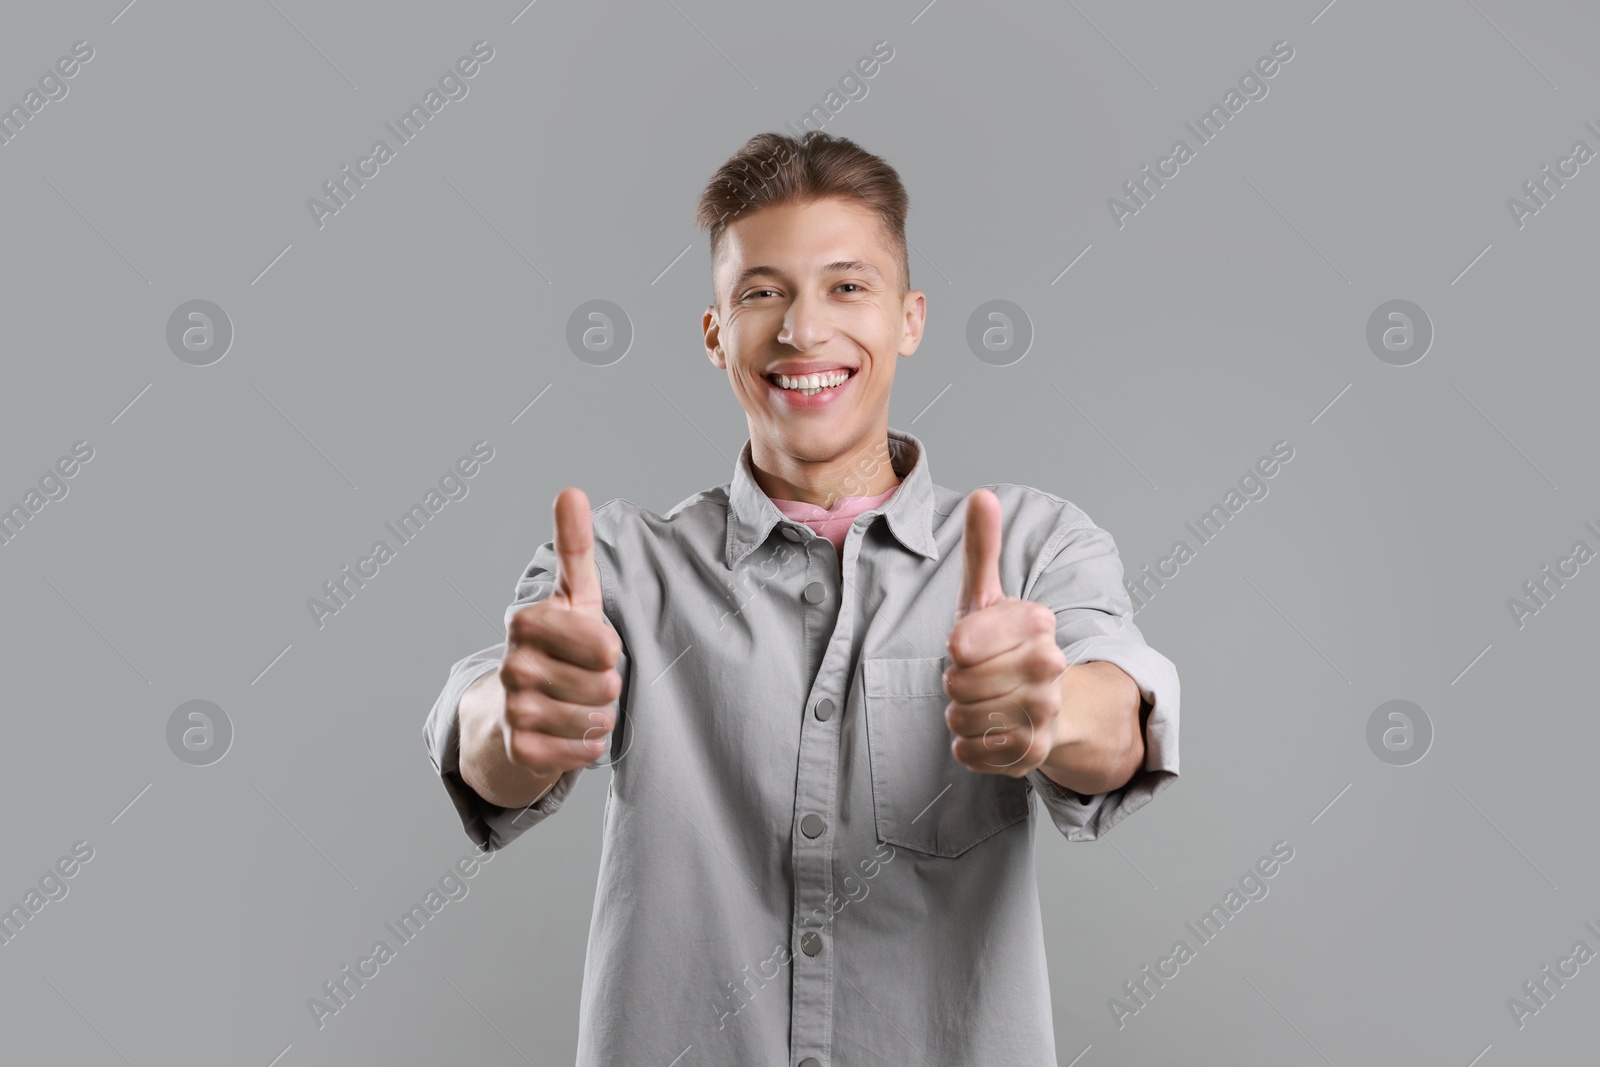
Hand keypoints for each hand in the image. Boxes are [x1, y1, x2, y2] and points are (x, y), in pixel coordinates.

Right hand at [498, 487, 622, 774]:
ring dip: (600, 716)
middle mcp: (511, 665)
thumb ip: (574, 547)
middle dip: (608, 687)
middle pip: (606, 684)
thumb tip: (571, 491)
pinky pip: (584, 752)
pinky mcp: (519, 750)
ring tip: (578, 705)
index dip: (609, 649)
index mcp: (526, 622)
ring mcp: (512, 709)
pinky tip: (570, 733)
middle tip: (584, 681)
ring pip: (597, 718)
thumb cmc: (560, 647)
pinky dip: (589, 746)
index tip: (591, 647)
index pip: (604, 644)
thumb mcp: (573, 598)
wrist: (515, 715)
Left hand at [944, 489, 1067, 776]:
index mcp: (1038, 623)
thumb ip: (982, 547)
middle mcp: (1051, 667)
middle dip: (954, 681)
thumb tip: (982, 494)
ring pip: (962, 717)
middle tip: (973, 675)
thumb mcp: (987, 594)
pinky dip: (965, 743)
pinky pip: (970, 750)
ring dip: (958, 711)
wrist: (1043, 700)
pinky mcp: (1033, 754)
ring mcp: (1045, 712)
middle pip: (959, 682)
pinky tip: (984, 729)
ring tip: (978, 700)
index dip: (956, 647)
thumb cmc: (1001, 642)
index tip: (965, 644)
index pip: (962, 643)